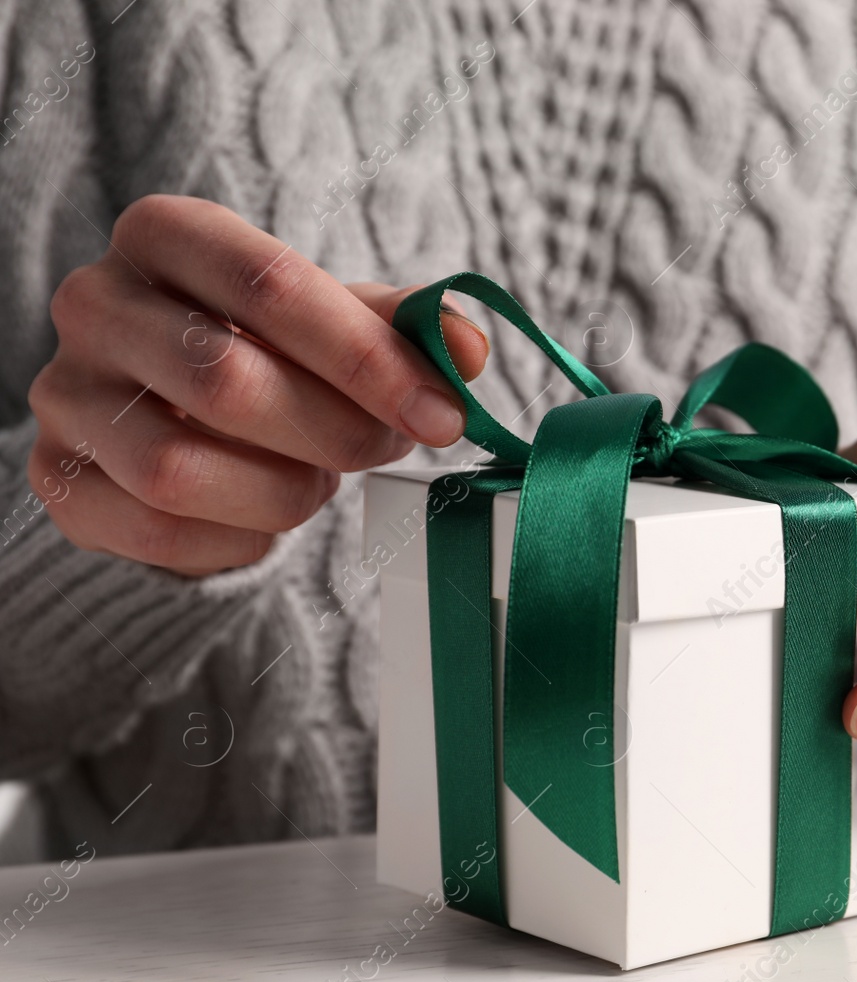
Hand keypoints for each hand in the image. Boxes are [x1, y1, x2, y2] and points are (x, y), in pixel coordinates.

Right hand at [29, 195, 488, 575]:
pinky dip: (235, 539)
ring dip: (283, 492)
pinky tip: (260, 519)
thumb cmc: (270, 349)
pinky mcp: (57, 477)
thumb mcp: (339, 320)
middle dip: (335, 433)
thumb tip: (467, 348)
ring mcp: (65, 392)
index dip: (369, 358)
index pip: (270, 284)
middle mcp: (95, 302)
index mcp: (166, 234)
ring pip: (181, 468)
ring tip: (315, 480)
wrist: (183, 410)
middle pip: (226, 381)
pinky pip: (156, 530)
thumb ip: (407, 328)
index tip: (443, 414)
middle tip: (385, 449)